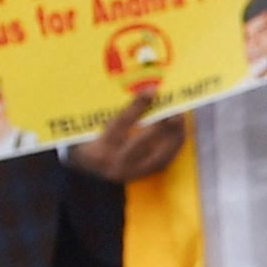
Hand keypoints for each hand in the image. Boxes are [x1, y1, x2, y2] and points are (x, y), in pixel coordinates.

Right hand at [60, 95, 188, 184]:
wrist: (86, 164)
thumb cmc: (90, 137)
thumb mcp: (94, 124)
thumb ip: (113, 111)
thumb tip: (142, 90)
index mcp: (98, 148)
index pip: (120, 124)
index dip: (137, 106)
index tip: (152, 91)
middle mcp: (114, 163)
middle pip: (143, 142)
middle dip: (162, 125)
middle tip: (175, 110)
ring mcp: (130, 173)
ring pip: (158, 155)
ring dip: (173, 136)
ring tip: (180, 118)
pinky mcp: (142, 176)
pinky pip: (164, 161)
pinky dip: (173, 146)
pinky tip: (179, 133)